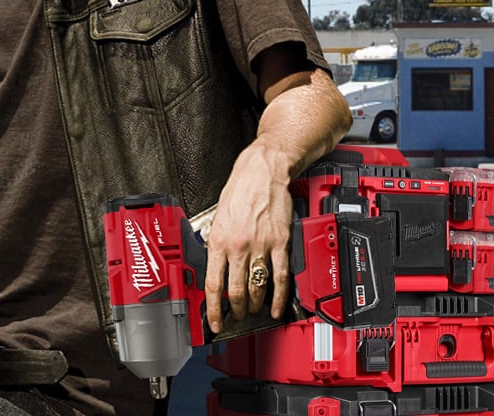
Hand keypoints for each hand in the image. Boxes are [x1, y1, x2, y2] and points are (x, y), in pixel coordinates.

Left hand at [202, 141, 294, 333]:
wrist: (263, 172)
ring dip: (254, 304)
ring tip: (253, 311)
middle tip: (236, 316)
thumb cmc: (240, 189)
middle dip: (235, 310)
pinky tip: (278, 306)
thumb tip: (215, 266)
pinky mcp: (280, 242)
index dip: (213, 309)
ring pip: (257, 287)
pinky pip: (280, 276)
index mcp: (218, 241)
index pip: (213, 285)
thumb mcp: (217, 217)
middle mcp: (238, 247)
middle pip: (235, 291)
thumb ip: (216, 243)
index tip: (214, 322)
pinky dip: (279, 296)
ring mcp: (261, 246)